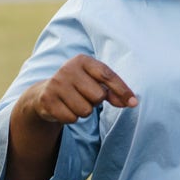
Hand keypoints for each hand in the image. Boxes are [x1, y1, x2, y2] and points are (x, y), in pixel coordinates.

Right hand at [18, 54, 137, 124]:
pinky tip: (64, 108)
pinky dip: (72, 118)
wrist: (45, 93)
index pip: (107, 75)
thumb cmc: (78, 86)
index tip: (134, 103)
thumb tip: (132, 102)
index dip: (122, 90)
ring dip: (84, 111)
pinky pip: (72, 118)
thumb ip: (114, 91)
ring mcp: (56, 84)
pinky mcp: (47, 100)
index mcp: (82, 60)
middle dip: (96, 101)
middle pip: (98, 96)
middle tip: (85, 96)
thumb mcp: (95, 82)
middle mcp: (68, 69)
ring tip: (74, 102)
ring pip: (85, 110)